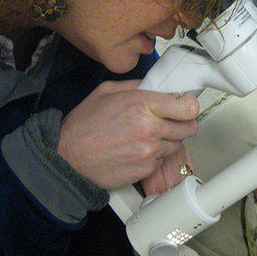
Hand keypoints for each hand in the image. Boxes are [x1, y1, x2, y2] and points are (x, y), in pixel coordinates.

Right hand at [57, 80, 198, 189]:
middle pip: (189, 127)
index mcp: (142, 104)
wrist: (67, 158)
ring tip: (148, 135)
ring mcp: (149, 151)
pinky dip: (156, 155)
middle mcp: (150, 128)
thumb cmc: (83, 127)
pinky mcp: (146, 169)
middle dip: (183, 123)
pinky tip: (139, 149)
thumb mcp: (106, 92)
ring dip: (169, 140)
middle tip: (171, 121)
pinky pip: (163, 160)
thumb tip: (154, 86)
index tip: (185, 106)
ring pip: (177, 144)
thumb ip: (135, 86)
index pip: (188, 107)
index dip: (189, 105)